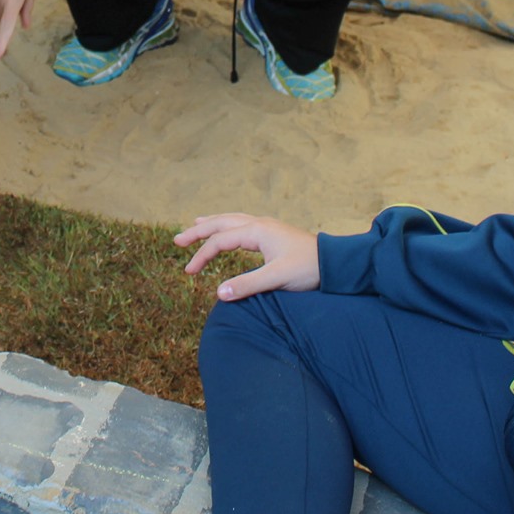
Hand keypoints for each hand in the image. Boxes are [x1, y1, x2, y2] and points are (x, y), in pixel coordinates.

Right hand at [176, 213, 320, 300]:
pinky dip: (227, 226)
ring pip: (232, 220)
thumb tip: (219, 294)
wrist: (335, 263)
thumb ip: (247, 285)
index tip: (188, 272)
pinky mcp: (273, 233)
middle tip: (177, 240)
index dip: (201, 255)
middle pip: (221, 223)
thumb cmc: (308, 269)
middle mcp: (259, 224)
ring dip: (212, 224)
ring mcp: (267, 227)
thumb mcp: (277, 279)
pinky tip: (228, 231)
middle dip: (198, 231)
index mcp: (257, 231)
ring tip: (195, 224)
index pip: (220, 241)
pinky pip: (242, 224)